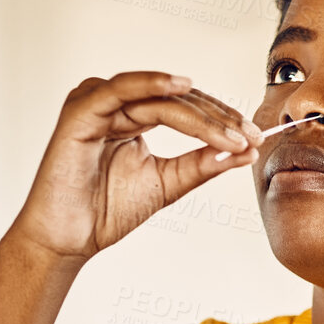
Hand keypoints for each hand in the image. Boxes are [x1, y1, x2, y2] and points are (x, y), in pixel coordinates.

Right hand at [6, 72, 262, 264]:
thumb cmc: (105, 212)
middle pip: (176, 100)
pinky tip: (179, 86)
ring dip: (197, 112)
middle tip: (249, 135)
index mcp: (132, 116)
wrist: (69, 239)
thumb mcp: (166, 184)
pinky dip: (150, 84)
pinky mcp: (80, 110)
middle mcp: (115, 105)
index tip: (253, 138)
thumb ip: (200, 165)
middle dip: (217, 117)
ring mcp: (96, 103)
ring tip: (229, 129)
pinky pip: (120, 89)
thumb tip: (244, 151)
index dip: (221, 121)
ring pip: (157, 98)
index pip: (185, 108)